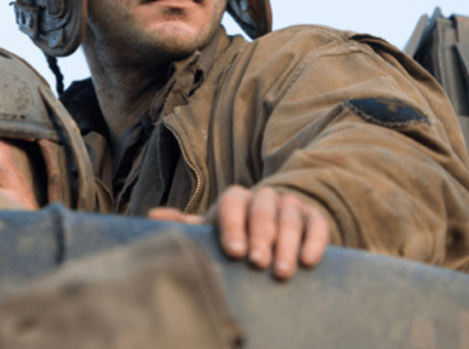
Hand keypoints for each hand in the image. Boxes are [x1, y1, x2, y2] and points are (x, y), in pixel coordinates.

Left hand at [148, 186, 328, 279]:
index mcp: (234, 198)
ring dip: (287, 245)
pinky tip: (308, 261)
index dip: (232, 226)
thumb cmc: (234, 235)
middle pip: (261, 211)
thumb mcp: (212, 231)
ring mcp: (289, 204)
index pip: (232, 204)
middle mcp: (262, 197)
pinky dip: (314, 241)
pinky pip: (316, 225)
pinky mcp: (312, 217)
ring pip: (289, 218)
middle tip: (258, 263)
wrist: (272, 229)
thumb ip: (187, 227)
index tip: (234, 252)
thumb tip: (153, 217)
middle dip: (260, 237)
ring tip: (282, 272)